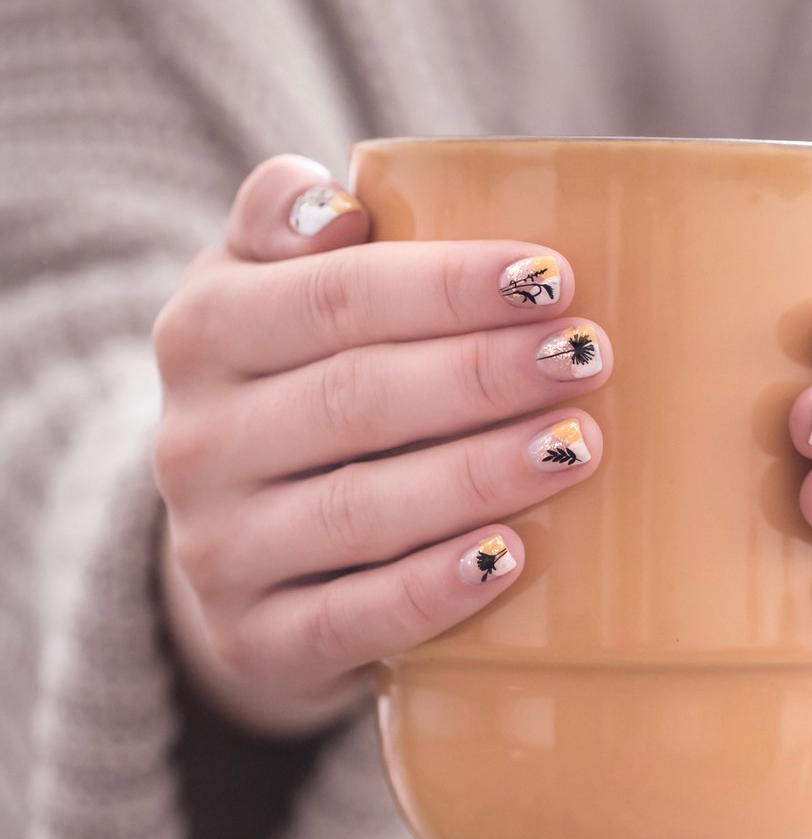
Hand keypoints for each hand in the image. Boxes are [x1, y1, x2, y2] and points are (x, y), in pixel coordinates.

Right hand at [152, 156, 610, 736]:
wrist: (243, 546)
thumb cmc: (298, 383)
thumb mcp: (268, 288)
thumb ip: (289, 220)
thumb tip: (334, 196)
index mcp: (204, 332)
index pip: (334, 297)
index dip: (446, 286)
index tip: (554, 277)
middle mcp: (195, 443)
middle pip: (357, 399)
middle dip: (482, 375)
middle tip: (589, 357)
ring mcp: (219, 551)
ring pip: (360, 509)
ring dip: (478, 475)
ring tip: (578, 446)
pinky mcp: (257, 642)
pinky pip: (352, 620)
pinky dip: (434, 588)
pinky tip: (509, 557)